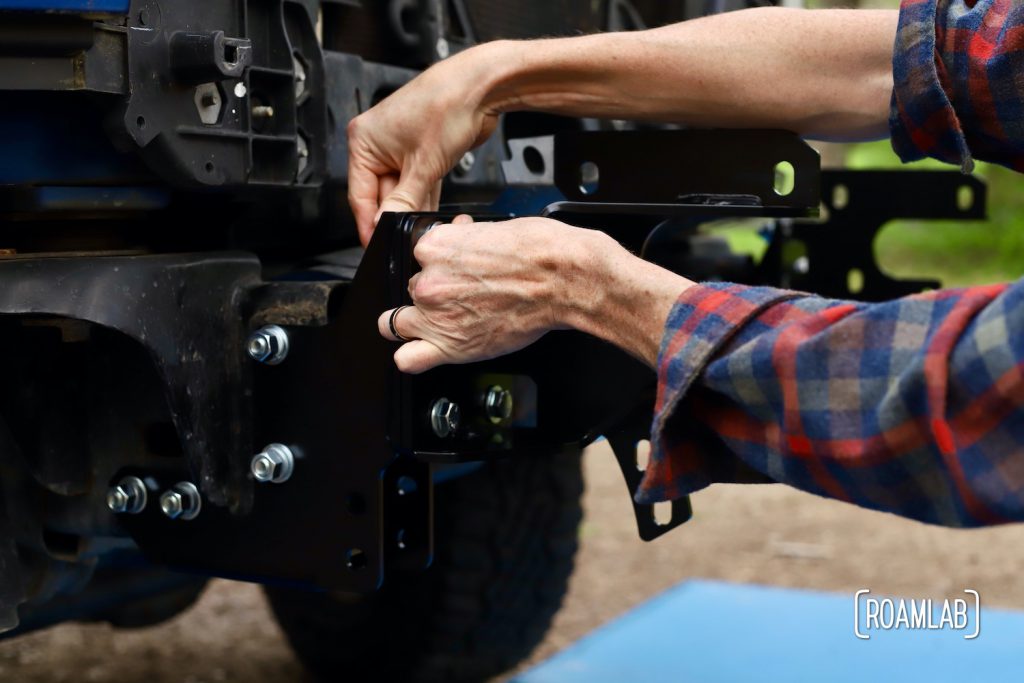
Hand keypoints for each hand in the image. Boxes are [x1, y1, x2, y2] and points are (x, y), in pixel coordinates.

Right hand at [347, 47, 502, 244]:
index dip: (370, 224)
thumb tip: (386, 224)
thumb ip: (403, 201)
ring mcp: (400, 147)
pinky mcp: (421, 150)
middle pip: (381, 194)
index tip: (377, 246)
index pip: (359, 195)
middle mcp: (377, 142)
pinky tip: (432, 211)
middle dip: (397, 214)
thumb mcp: (422, 165)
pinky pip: (417, 182)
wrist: (482, 86)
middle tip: (407, 237)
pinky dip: (425, 196)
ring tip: (424, 223)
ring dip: (413, 207)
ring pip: (402, 191)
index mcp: (363, 141)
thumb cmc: (447, 105)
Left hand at [377, 216, 693, 372]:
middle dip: (432, 290)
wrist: (566, 280)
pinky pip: (408, 359)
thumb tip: (460, 235)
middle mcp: (429, 280)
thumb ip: (465, 237)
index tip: (453, 265)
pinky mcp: (450, 345)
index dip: (437, 260)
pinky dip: (414, 356)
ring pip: (396, 323)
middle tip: (460, 292)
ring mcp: (436, 316)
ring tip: (440, 320)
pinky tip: (429, 348)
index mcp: (436, 246)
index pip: (416, 254)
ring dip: (415, 322)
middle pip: (411, 288)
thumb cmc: (543, 252)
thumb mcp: (495, 227)